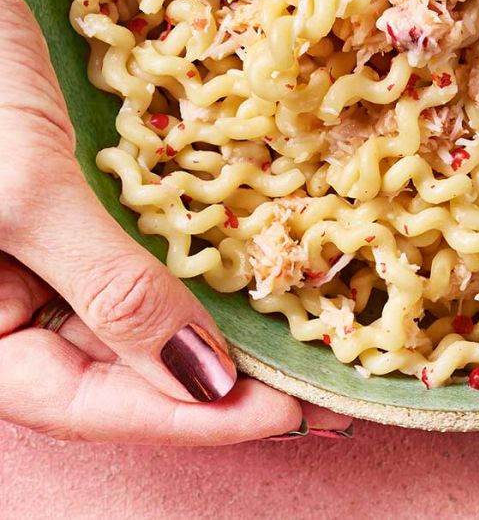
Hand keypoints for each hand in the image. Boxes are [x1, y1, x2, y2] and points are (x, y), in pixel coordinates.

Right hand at [0, 0, 351, 442]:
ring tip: (299, 342)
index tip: (289, 411)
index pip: (88, 402)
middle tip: (317, 389)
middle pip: (114, 368)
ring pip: (129, 315)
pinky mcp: (70, 200)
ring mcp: (38, 250)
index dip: (191, 416)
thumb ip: (109, 291)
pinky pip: (134, 251)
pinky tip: (249, 271)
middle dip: (212, 382)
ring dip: (209, 328)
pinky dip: (190, 266)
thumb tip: (201, 382)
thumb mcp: (28, 192)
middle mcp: (5, 302)